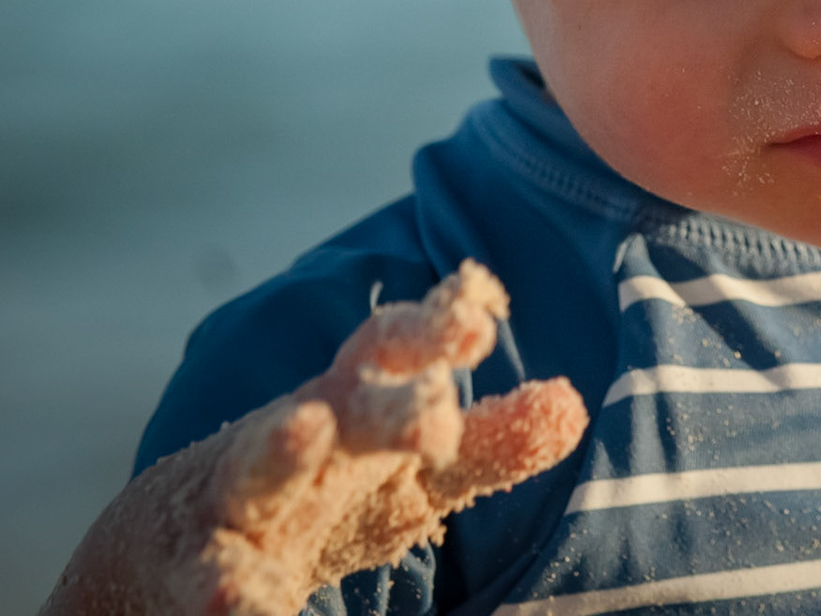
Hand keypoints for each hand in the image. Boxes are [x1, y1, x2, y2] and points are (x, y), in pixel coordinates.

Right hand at [40, 261, 587, 615]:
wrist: (171, 548)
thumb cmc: (323, 489)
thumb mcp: (413, 472)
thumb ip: (491, 440)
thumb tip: (574, 404)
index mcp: (354, 399)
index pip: (397, 346)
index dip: (436, 325)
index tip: (482, 310)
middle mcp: (296, 431)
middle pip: (344, 401)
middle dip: (390, 398)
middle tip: (439, 403)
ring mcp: (240, 495)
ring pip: (256, 465)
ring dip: (280, 446)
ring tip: (304, 428)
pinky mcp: (196, 563)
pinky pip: (212, 575)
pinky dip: (227, 593)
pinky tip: (242, 609)